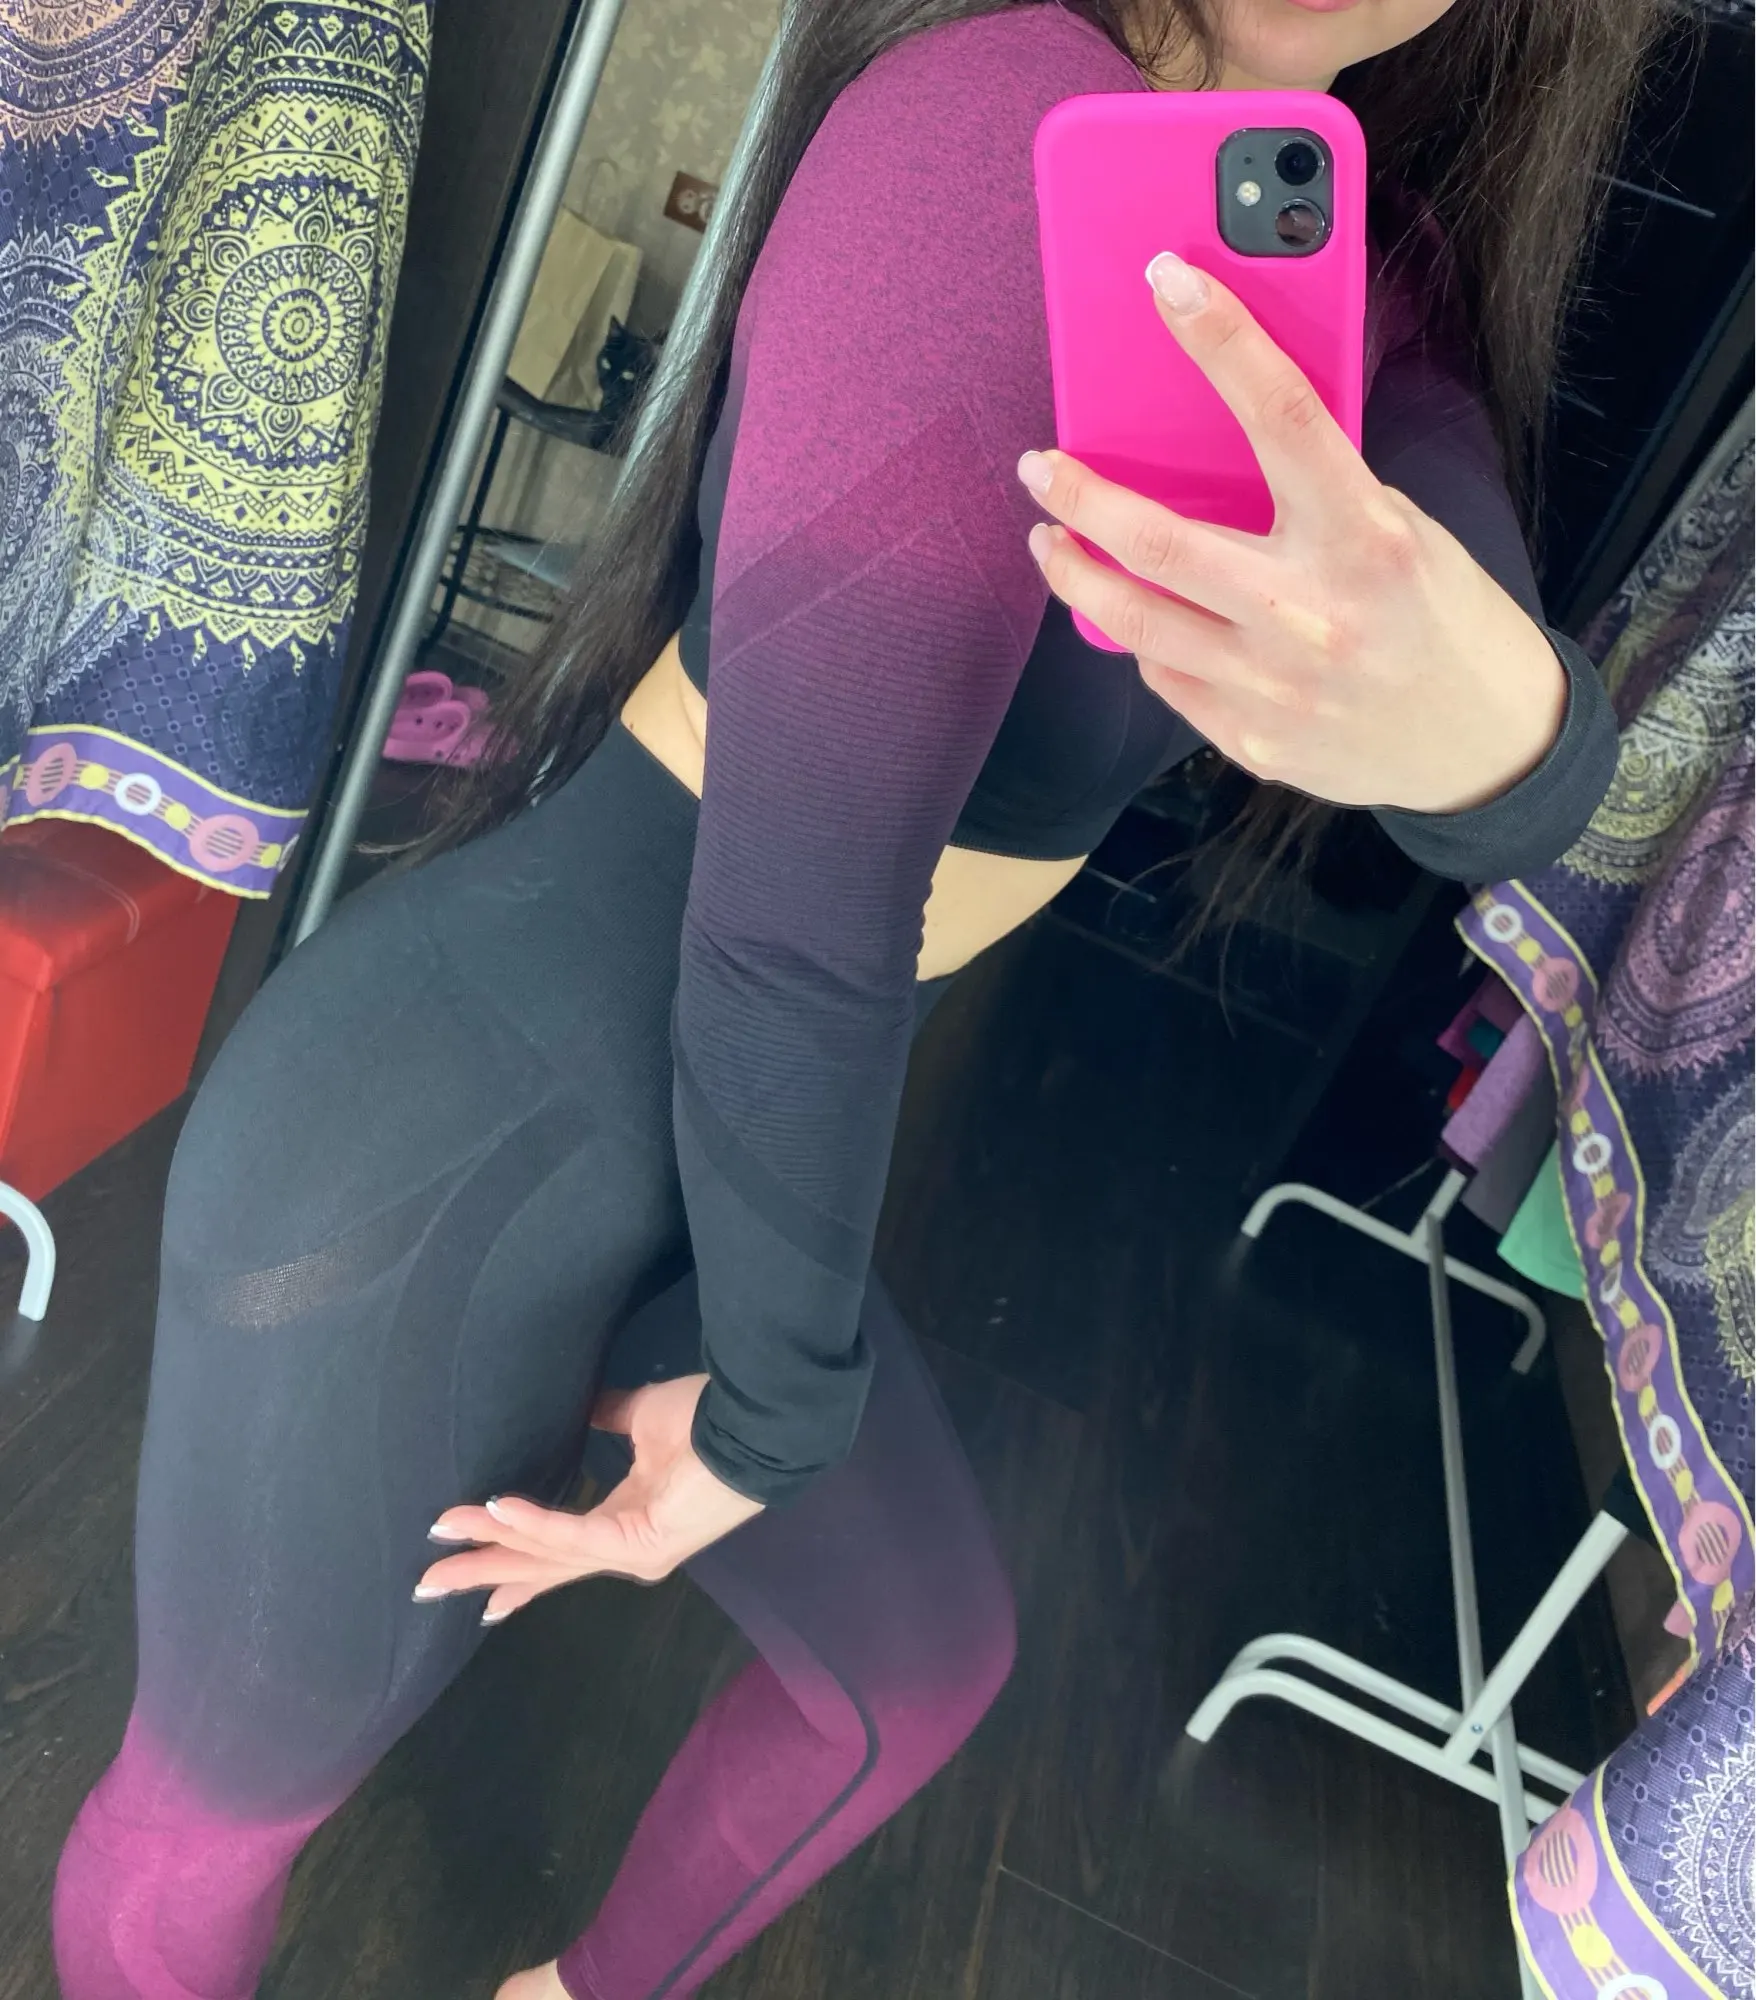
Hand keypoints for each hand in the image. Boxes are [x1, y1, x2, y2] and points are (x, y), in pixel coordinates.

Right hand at [418, 1374, 763, 1623]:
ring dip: (490, 1545)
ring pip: (546, 1556)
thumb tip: (576, 1404)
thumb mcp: (643, 1419)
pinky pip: (574, 1534)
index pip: (558, 1552)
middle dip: (482, 1571)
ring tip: (442, 1535)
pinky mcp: (639, 1542)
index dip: (514, 1561)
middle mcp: (625, 1549)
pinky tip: (495, 1510)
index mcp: (625, 1522)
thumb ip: (607, 1418)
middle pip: (540, 1566)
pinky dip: (532, 1522)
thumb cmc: (707, 1420)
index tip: (473, 1582)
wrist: (754, 1423)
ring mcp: (633, 1553)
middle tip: (427, 1584)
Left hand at [1018, 252, 1566, 815]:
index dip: (1221, 339)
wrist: (1486, 744)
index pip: (1282, 416)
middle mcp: (1310, 612)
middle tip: (1041, 470)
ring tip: (1053, 542)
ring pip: (1135, 620)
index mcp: (1365, 538)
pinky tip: (1136, 616)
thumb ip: (1319, 498)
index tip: (1168, 281)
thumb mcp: (1403, 533)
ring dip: (1075, 573)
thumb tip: (1222, 455)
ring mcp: (1273, 684)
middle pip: (1160, 541)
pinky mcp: (1250, 738)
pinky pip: (1164, 676)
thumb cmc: (1442, 620)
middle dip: (1080, 497)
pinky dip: (1142, 639)